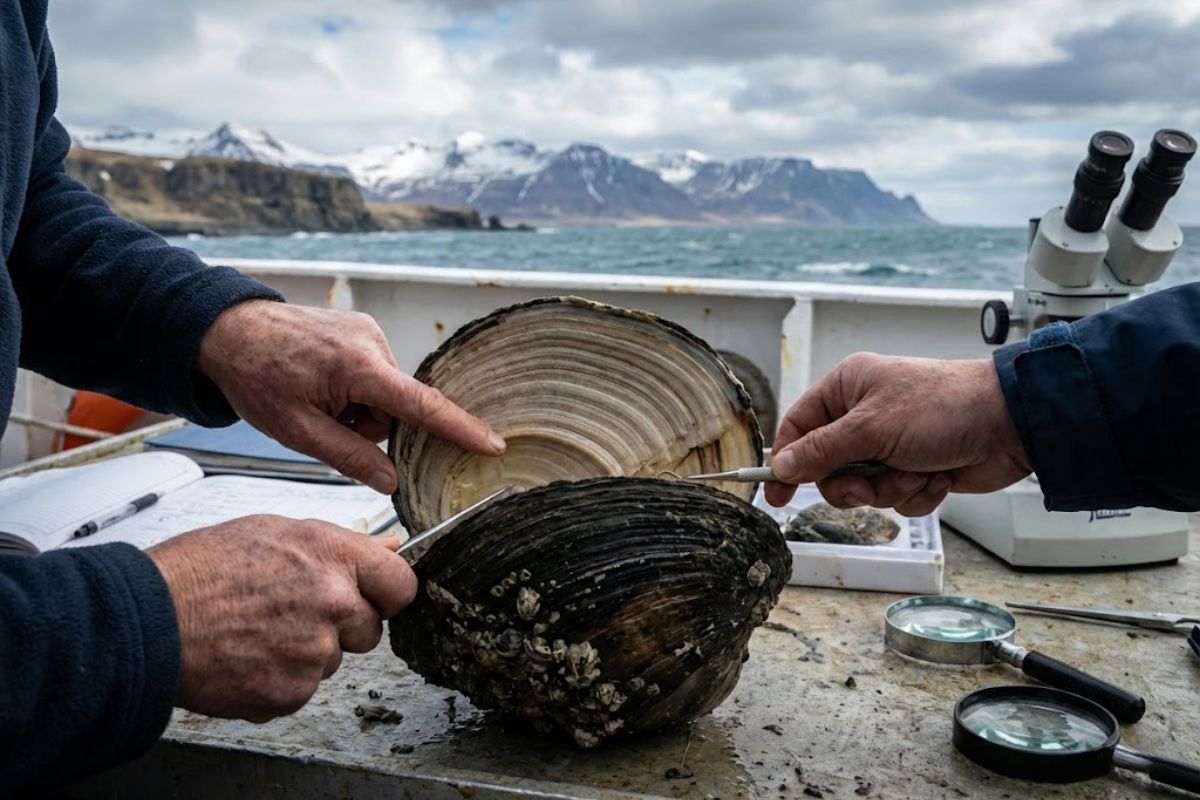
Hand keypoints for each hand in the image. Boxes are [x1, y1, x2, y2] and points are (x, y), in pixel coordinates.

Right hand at [147, 515, 414, 721]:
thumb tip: (387, 547)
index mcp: (332, 556)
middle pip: (369, 629)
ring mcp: (314, 652)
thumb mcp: (274, 531)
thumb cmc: (200, 571)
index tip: (374, 597)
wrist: (149, 622)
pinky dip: (281, 680)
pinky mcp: (292, 692)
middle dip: (341, 626)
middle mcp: (332, 603)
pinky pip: (303, 689)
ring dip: (307, 653)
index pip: (401, 583)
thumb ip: (339, 544)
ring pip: (333, 661)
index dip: (387, 593)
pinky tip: (250, 656)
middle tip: (293, 613)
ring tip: (260, 631)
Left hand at [196, 300, 504, 493]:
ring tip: (314, 397)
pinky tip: (319, 382)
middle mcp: (372, 344)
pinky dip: (354, 389)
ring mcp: (368, 333)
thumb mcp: (296, 431)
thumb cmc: (255, 376)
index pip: (422, 406)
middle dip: (367, 425)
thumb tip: (391, 481)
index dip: (460, 429)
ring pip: (384, 396)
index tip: (493, 444)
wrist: (227, 330)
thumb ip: (349, 457)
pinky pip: (373, 376)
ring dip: (357, 408)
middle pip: (396, 409)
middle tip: (321, 418)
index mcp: (358, 369)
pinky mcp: (362, 329)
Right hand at [766, 353, 1031, 515]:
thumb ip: (821, 452)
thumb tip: (782, 467)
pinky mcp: (916, 467)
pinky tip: (938, 476)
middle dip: (855, 484)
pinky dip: (916, 493)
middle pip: (830, 468)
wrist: (1010, 424)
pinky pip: (896, 497)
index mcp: (846, 390)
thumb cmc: (942, 408)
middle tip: (872, 482)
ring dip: (891, 489)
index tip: (776, 495)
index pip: (799, 428)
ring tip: (918, 470)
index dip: (788, 462)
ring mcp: (891, 444)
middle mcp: (865, 416)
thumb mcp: (871, 429)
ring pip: (865, 489)